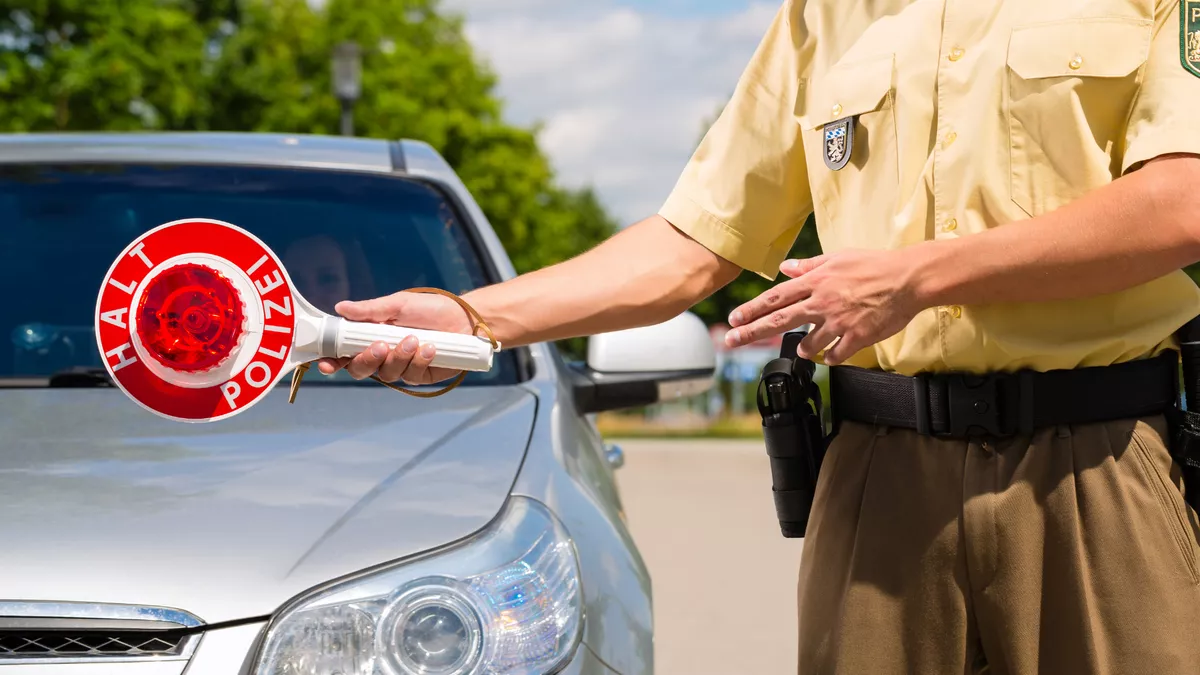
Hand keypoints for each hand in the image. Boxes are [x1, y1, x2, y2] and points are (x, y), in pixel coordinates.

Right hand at [316, 291, 474, 383]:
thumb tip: (340, 307)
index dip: (332, 360)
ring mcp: (401, 367)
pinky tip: (430, 348)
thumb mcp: (399, 304)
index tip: (327, 363)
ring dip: (399, 357)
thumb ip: (370, 310)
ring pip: (386, 374)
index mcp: (371, 336)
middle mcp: (383, 354)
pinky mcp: (420, 375)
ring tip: (415, 339)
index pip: (345, 352)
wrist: (465, 319)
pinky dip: (418, 361)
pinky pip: (411, 376)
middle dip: (367, 360)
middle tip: (381, 346)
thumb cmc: (431, 308)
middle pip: (360, 369)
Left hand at [725, 249, 924, 364]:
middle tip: (732, 341)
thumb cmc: (875, 265)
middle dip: (751, 332)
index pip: (775, 298)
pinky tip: (832, 353)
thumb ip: (809, 265)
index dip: (751, 309)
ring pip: (808, 344)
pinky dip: (830, 356)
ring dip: (803, 348)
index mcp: (816, 282)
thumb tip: (785, 267)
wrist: (908, 278)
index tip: (733, 318)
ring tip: (805, 347)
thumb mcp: (838, 257)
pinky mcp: (856, 337)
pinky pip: (835, 355)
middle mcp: (822, 302)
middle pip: (779, 321)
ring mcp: (838, 321)